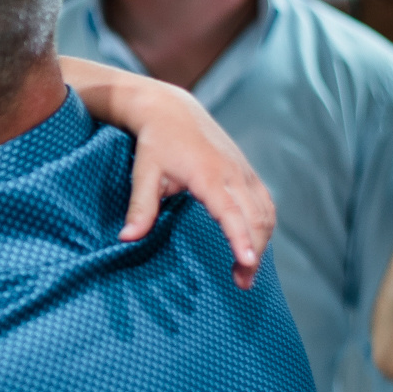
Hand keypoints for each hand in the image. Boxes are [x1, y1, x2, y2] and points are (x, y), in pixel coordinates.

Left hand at [114, 80, 275, 288]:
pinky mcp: (246, 170)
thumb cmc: (155, 142)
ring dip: (262, 241)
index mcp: (208, 174)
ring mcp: (243, 170)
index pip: (231, 212)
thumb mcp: (143, 173)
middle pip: (255, 218)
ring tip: (247, 271)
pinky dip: (265, 224)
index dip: (240, 238)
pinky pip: (264, 201)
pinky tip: (254, 243)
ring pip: (265, 211)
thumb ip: (140, 207)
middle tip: (241, 283)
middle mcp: (232, 172)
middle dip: (254, 252)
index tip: (247, 262)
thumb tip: (127, 238)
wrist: (170, 108)